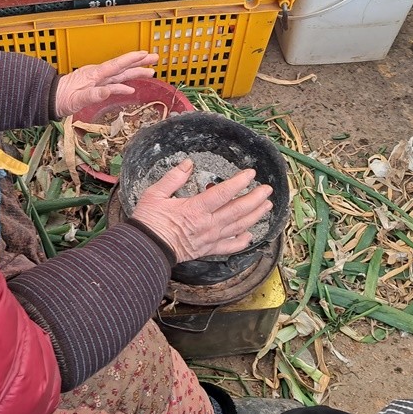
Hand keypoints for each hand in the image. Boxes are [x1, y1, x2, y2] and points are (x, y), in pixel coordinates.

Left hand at [54, 51, 158, 117]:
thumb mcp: (77, 99)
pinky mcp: (94, 86)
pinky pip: (113, 84)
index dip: (131, 59)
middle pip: (122, 67)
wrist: (49, 99)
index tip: (144, 53)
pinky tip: (130, 89)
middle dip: (139, 62)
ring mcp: (97, 80)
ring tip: (150, 72)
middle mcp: (97, 75)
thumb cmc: (60, 99)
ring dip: (135, 72)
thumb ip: (93, 95)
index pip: (116, 65)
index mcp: (94, 75)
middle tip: (155, 58)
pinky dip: (123, 86)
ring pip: (120, 75)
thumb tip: (109, 90)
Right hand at [130, 160, 273, 262]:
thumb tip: (188, 164)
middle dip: (255, 198)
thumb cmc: (149, 221)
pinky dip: (242, 241)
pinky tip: (250, 235)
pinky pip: (229, 247)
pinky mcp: (207, 249)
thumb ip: (174, 177)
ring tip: (267, 206)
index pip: (223, 193)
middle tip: (267, 189)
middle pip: (238, 210)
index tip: (250, 173)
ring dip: (255, 216)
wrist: (145, 249)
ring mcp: (209, 238)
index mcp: (196, 209)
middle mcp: (208, 224)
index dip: (239, 182)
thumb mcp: (155, 194)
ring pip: (239, 227)